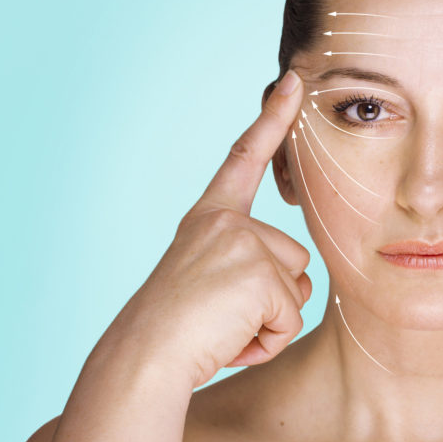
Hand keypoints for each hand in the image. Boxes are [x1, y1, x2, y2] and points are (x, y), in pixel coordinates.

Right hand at [113, 70, 312, 389]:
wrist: (143, 359)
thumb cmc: (176, 331)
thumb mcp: (209, 280)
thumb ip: (249, 264)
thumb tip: (297, 278)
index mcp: (210, 217)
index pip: (245, 158)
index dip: (272, 119)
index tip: (292, 82)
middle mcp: (227, 222)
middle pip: (295, 258)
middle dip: (272, 299)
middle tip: (220, 315)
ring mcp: (244, 243)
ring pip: (299, 289)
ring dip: (271, 321)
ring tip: (224, 328)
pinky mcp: (260, 274)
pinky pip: (293, 317)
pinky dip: (270, 341)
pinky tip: (232, 341)